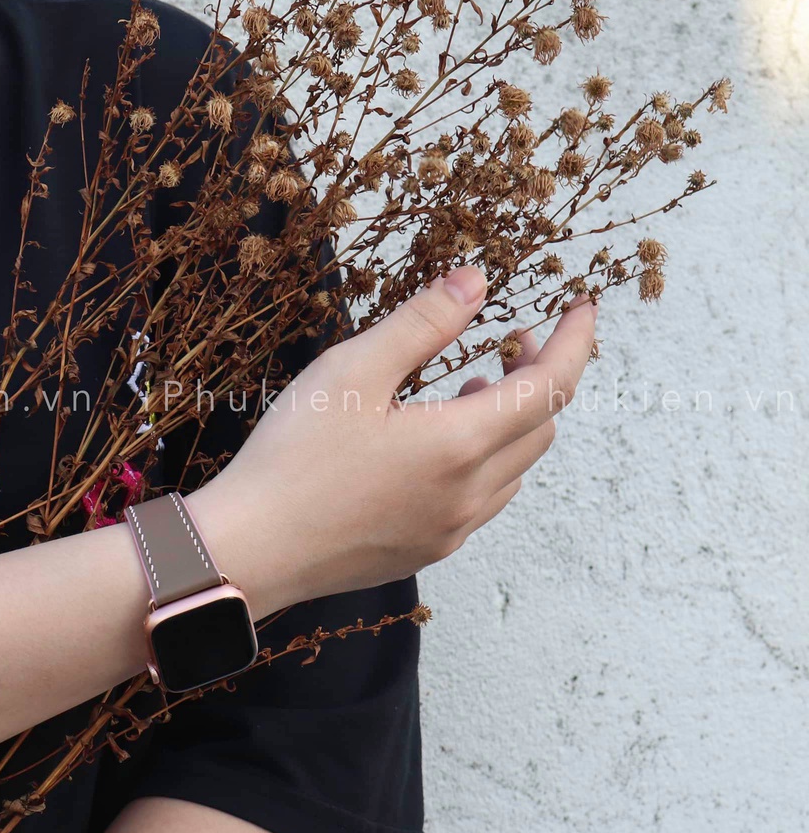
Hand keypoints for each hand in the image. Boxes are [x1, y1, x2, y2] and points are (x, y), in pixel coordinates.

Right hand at [188, 266, 596, 615]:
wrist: (249, 551)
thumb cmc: (294, 457)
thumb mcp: (352, 371)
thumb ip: (421, 323)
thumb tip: (477, 281)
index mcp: (459, 446)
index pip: (552, 387)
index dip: (575, 341)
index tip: (582, 307)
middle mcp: (468, 495)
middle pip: (541, 428)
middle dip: (540, 377)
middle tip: (510, 341)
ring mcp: (450, 530)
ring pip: (514, 467)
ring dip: (511, 420)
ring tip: (467, 386)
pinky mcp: (425, 549)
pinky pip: (483, 498)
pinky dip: (484, 458)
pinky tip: (436, 443)